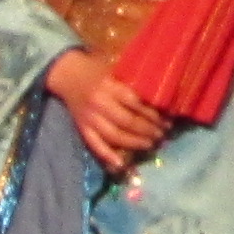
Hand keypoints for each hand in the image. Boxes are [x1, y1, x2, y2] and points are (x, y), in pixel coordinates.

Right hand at [46, 49, 172, 170]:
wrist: (66, 74)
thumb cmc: (96, 69)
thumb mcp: (116, 69)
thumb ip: (133, 82)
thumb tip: (161, 94)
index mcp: (110, 86)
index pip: (135, 103)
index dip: (153, 114)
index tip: (167, 120)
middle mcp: (100, 103)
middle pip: (127, 122)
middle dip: (148, 130)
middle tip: (162, 134)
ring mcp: (90, 118)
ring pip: (114, 136)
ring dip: (135, 142)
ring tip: (150, 144)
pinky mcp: (82, 128)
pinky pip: (95, 145)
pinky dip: (108, 156)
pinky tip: (121, 164)